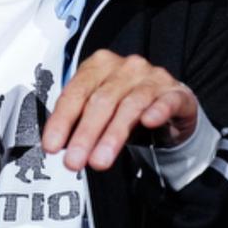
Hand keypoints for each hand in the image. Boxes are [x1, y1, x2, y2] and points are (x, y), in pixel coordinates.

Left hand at [42, 51, 198, 172]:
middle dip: (85, 134)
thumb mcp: (98, 113)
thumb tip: (56, 145)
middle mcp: (126, 67)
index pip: (76, 92)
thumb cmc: (126, 108)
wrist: (166, 107)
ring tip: (100, 160)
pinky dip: (157, 111)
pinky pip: (167, 101)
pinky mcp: (176, 93)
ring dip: (113, 135)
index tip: (52, 146)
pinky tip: (148, 122)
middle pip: (101, 100)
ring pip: (130, 105)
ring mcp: (153, 78)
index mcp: (100, 66)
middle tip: (74, 161)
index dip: (62, 121)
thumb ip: (77, 123)